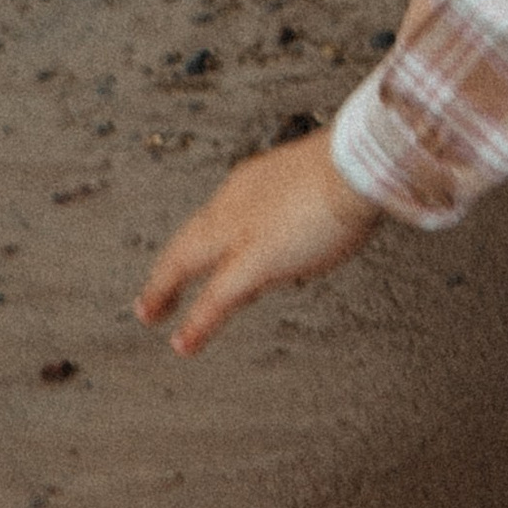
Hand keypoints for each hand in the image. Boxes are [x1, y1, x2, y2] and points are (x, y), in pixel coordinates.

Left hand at [134, 132, 381, 357]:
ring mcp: (240, 232)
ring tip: (151, 313)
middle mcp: (236, 204)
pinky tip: (183, 343)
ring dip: (165, 291)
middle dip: (167, 270)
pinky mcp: (253, 261)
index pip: (218, 216)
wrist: (356, 163)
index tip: (197, 258)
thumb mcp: (323, 185)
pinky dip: (198, 323)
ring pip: (187, 264)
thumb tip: (321, 223)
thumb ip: (313, 206)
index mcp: (253, 183)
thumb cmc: (355, 168)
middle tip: (151, 296)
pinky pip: (215, 298)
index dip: (204, 241)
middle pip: (188, 241)